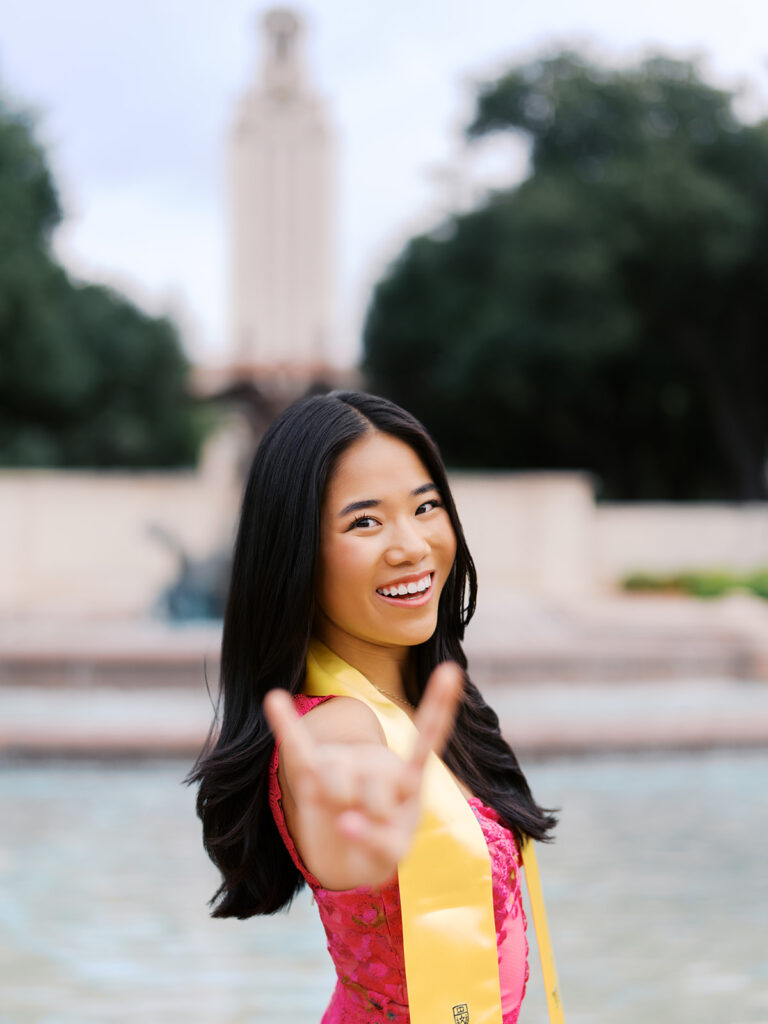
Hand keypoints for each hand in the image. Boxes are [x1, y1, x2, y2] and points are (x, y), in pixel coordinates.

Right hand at [263, 661, 462, 888]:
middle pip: (374, 789)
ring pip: (336, 783)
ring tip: (342, 817)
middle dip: (372, 820)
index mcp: (407, 778)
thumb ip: (379, 844)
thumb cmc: (375, 849)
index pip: (426, 740)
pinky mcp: (311, 773)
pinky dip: (286, 724)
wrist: (344, 857)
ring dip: (338, 809)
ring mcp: (342, 765)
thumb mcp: (391, 856)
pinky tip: (275, 699)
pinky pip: (297, 746)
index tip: (451, 669)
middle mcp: (375, 762)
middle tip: (368, 827)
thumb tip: (344, 822)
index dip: (438, 705)